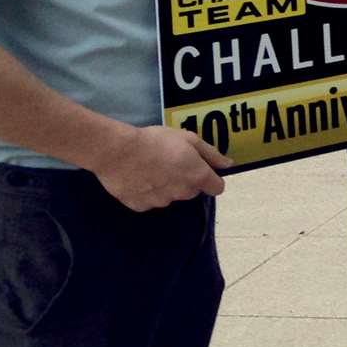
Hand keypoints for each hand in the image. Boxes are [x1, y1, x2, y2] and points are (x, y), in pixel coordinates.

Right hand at [91, 125, 229, 211]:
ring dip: (165, 186)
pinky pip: (149, 200)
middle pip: (191, 191)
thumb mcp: (188, 139)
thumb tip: (228, 164)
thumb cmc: (156, 140)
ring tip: (150, 168)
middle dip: (186, 180)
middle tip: (170, 162)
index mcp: (197, 176)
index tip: (201, 170)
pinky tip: (137, 177)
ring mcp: (161, 202)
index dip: (211, 179)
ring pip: (170, 196)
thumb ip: (210, 154)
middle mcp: (182, 193)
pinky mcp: (141, 207)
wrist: (118, 151)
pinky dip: (146, 192)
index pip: (217, 188)